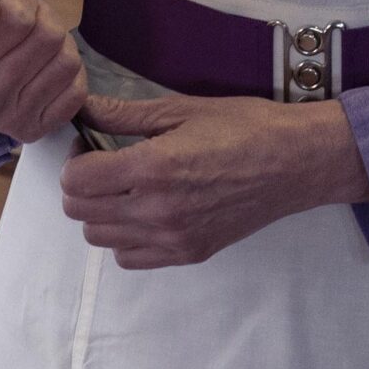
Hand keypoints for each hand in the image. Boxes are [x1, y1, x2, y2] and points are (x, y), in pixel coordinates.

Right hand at [0, 0, 86, 143]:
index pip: (18, 18)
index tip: (7, 2)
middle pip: (49, 37)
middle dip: (44, 18)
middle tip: (29, 21)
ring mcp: (8, 119)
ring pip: (67, 62)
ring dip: (60, 44)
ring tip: (39, 43)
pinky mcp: (34, 130)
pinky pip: (76, 92)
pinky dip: (70, 73)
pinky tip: (48, 67)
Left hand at [59, 93, 368, 269]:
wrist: (294, 162)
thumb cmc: (242, 125)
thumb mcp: (181, 109)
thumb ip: (124, 115)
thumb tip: (83, 109)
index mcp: (152, 169)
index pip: (76, 181)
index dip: (74, 159)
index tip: (89, 145)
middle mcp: (156, 211)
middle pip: (80, 213)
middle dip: (81, 186)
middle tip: (102, 163)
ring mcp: (172, 239)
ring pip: (100, 239)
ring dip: (100, 213)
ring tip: (123, 188)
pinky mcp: (188, 254)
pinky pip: (130, 259)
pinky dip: (125, 238)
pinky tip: (143, 212)